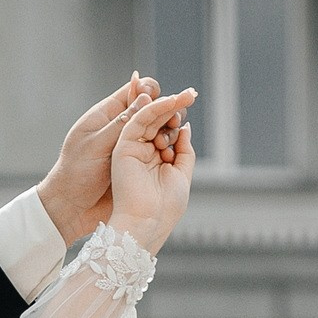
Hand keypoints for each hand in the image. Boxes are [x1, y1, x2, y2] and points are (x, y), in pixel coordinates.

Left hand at [37, 74, 162, 247]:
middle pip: (151, 108)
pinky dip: (169, 146)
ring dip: (170, 128)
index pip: (135, 92)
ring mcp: (131, 144)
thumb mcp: (97, 145)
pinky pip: (158, 149)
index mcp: (107, 115)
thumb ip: (122, 122)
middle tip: (178, 117)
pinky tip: (174, 150)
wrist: (72, 206)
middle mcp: (122, 126)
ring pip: (158, 128)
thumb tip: (146, 98)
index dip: (151, 91)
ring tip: (176, 134)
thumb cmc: (76, 174)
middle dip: (168, 109)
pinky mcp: (138, 162)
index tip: (161, 100)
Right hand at [109, 87, 195, 254]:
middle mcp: (143, 154)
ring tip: (186, 95)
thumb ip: (184, 151)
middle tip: (192, 94)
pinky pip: (139, 120)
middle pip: (159, 123)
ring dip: (167, 104)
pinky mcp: (124, 147)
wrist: (147, 223)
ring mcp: (132, 149)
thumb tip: (185, 128)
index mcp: (156, 162)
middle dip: (175, 108)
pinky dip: (153, 109)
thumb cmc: (165, 208)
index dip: (179, 121)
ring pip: (149, 119)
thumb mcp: (182, 175)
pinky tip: (169, 102)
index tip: (193, 108)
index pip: (168, 133)